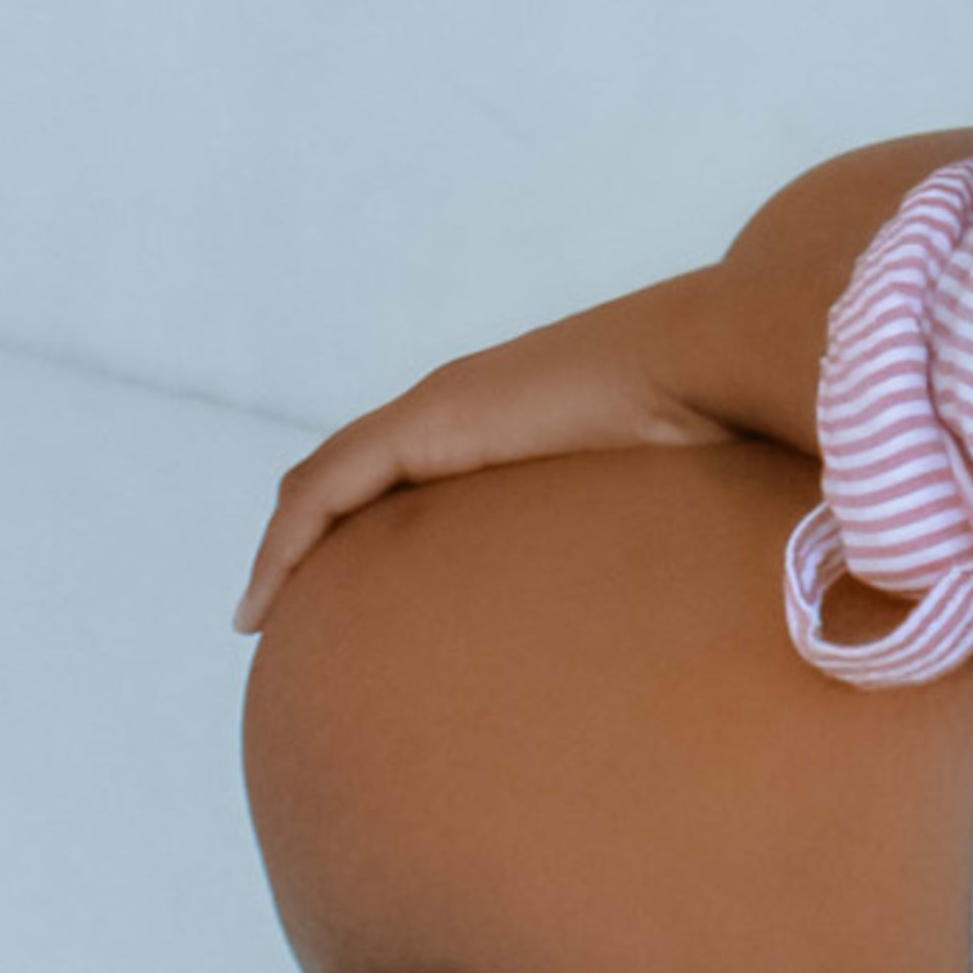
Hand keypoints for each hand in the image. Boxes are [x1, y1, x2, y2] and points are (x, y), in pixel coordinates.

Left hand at [232, 279, 724, 632]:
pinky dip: (284, 545)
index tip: (344, 591)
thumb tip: (683, 618)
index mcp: (505, 422)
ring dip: (283, 549)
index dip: (358, 522)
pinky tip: (261, 607)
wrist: (716, 354)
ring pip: (324, 483)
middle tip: (280, 614)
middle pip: (348, 473)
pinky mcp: (427, 423)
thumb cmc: (714, 425)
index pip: (403, 467)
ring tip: (257, 617)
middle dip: (305, 540)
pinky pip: (325, 491)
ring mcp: (439, 410)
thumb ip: (641, 545)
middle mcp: (459, 408)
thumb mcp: (658, 501)